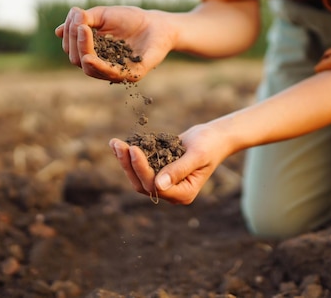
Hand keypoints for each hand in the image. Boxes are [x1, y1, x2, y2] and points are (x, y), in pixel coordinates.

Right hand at [55, 6, 175, 81]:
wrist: (159, 24)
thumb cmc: (131, 19)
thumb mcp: (102, 15)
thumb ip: (82, 21)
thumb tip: (57, 31)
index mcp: (94, 52)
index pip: (72, 49)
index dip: (69, 34)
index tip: (76, 17)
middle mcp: (102, 64)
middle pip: (76, 59)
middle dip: (74, 41)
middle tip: (80, 24)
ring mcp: (116, 71)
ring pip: (89, 69)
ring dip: (82, 50)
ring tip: (83, 31)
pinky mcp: (131, 74)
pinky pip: (110, 74)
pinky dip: (97, 65)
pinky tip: (88, 55)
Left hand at [109, 123, 231, 204]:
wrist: (215, 137)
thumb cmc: (210, 145)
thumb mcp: (197, 155)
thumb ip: (179, 170)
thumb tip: (159, 186)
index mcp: (183, 193)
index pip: (155, 186)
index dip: (142, 169)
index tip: (133, 149)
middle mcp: (172, 192)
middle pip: (143, 184)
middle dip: (129, 164)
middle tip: (119, 144)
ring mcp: (165, 183)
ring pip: (138, 177)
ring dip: (125, 160)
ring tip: (115, 143)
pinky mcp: (159, 172)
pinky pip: (141, 167)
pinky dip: (129, 156)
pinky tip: (118, 144)